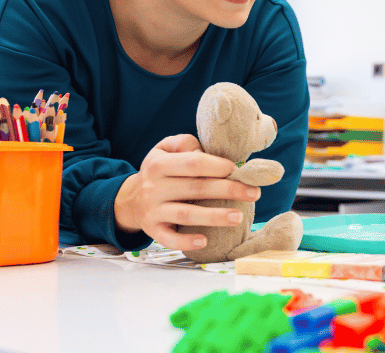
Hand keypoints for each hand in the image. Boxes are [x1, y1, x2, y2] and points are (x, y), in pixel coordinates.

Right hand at [113, 134, 261, 250]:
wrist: (131, 199)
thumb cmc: (159, 171)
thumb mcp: (165, 149)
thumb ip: (185, 144)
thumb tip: (206, 153)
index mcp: (158, 164)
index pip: (193, 163)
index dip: (218, 166)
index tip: (238, 169)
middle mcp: (153, 188)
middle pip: (196, 188)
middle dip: (228, 190)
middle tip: (253, 193)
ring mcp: (152, 211)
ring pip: (186, 214)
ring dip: (214, 216)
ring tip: (238, 217)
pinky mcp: (153, 231)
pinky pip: (170, 239)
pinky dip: (187, 241)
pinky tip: (205, 240)